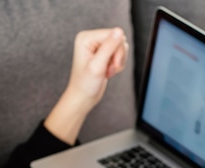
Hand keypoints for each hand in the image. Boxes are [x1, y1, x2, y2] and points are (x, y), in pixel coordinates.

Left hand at [45, 28, 128, 144]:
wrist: (83, 97)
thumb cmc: (85, 84)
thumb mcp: (97, 66)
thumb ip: (108, 47)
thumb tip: (119, 31)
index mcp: (86, 38)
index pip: (112, 34)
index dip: (116, 50)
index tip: (111, 65)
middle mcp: (91, 39)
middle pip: (118, 39)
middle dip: (117, 57)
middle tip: (109, 69)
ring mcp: (98, 46)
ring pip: (121, 47)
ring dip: (118, 62)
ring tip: (107, 71)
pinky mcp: (104, 53)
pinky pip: (120, 53)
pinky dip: (117, 65)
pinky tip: (108, 72)